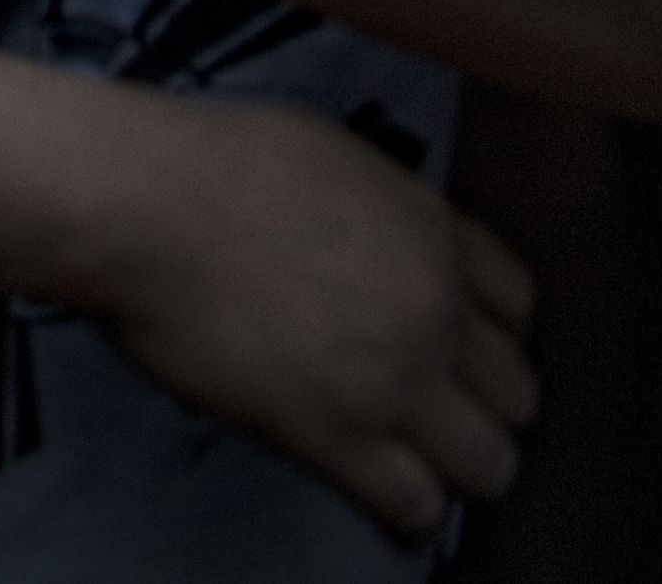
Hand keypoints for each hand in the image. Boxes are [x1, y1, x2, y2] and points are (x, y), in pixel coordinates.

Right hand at [89, 98, 535, 543]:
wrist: (144, 203)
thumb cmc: (206, 161)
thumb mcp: (328, 155)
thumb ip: (378, 212)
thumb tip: (370, 240)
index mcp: (433, 233)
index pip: (518, 306)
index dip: (485, 330)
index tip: (449, 341)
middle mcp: (435, 311)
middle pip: (517, 393)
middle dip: (476, 403)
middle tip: (424, 403)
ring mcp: (394, 379)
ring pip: (489, 464)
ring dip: (452, 463)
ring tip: (406, 457)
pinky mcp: (336, 434)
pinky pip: (414, 503)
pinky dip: (401, 505)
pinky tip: (374, 491)